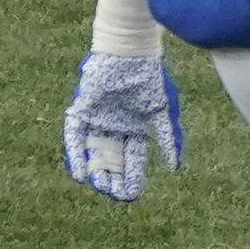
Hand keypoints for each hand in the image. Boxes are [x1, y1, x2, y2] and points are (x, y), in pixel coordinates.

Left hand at [63, 51, 182, 201]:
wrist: (131, 53)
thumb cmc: (150, 78)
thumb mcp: (164, 110)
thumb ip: (169, 137)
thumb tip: (174, 166)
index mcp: (135, 127)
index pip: (133, 158)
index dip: (132, 176)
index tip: (132, 195)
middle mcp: (115, 126)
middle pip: (112, 160)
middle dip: (114, 178)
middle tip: (115, 195)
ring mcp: (97, 120)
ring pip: (93, 152)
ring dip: (96, 169)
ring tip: (100, 186)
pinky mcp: (82, 111)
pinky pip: (75, 137)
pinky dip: (77, 155)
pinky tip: (80, 173)